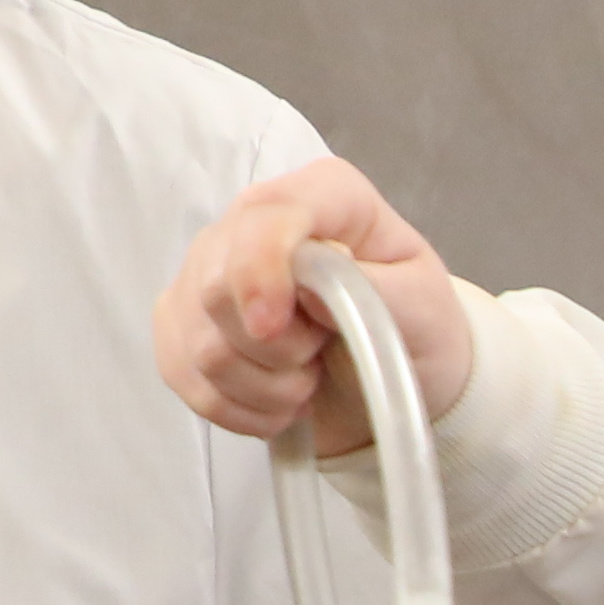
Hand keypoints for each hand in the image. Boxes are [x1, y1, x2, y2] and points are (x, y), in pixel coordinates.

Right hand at [155, 164, 478, 454]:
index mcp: (325, 196)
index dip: (259, 269)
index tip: (271, 326)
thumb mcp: (422, 308)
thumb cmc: (411, 328)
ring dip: (264, 387)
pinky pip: (183, 376)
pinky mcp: (181, 323)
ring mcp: (207, 270)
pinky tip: (276, 402)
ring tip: (307, 380)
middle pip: (215, 286)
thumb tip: (305, 289)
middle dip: (275, 347)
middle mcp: (252, 222)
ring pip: (201, 345)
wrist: (389, 378)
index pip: (268, 214)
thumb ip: (373, 291)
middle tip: (320, 355)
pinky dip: (237, 408)